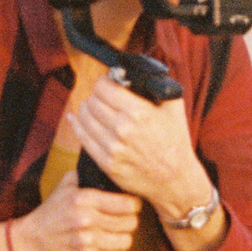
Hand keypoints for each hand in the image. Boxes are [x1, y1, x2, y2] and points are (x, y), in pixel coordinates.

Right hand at [12, 171, 140, 250]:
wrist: (29, 243)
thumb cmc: (50, 213)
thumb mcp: (64, 187)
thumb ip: (85, 175)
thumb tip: (107, 165)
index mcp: (83, 199)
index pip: (127, 203)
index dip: (133, 205)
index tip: (131, 206)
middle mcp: (86, 220)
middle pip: (130, 223)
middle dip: (129, 221)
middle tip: (123, 221)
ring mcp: (86, 242)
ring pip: (126, 241)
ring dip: (123, 238)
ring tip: (115, 234)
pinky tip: (107, 247)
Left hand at [68, 76, 213, 222]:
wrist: (175, 179)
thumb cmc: (175, 140)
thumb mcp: (173, 106)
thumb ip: (154, 85)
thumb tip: (131, 72)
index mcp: (138, 112)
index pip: (104, 87)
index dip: (104, 82)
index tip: (109, 83)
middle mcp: (123, 129)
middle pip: (92, 101)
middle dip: (96, 95)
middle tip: (103, 97)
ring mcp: (113, 148)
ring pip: (84, 117)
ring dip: (87, 109)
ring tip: (94, 108)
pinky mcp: (106, 163)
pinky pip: (82, 138)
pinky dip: (77, 124)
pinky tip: (76, 118)